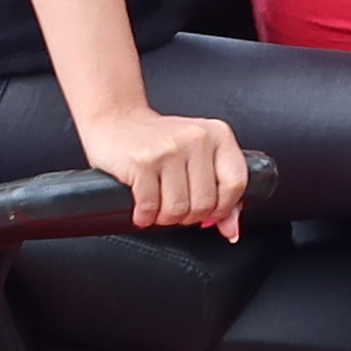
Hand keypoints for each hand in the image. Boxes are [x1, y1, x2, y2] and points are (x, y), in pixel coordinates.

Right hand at [79, 105, 249, 230]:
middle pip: (205, 203)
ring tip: (158, 206)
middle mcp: (196, 137)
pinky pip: (150, 207)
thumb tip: (232, 230)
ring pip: (178, 209)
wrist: (115, 120)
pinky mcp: (142, 161)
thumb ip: (222, 192)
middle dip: (188, 216)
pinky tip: (142, 208)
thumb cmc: (159, 141)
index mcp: (218, 134)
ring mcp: (169, 148)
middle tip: (175, 207)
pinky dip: (144, 216)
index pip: (235, 184)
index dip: (222, 208)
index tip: (208, 212)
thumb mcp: (198, 157)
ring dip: (164, 217)